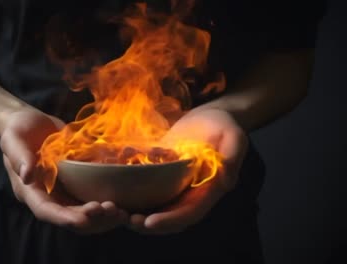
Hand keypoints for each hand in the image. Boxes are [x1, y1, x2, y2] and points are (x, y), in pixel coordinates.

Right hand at [0, 107, 127, 233]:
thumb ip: (19, 157)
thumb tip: (27, 175)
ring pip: (83, 213)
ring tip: (122, 212)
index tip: (86, 218)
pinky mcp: (75, 183)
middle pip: (69, 218)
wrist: (29, 123)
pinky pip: (90, 197)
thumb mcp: (13, 139)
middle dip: (92, 219)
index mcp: (30, 191)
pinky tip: (124, 200)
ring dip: (103, 216)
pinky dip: (106, 202)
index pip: (47, 211)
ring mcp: (63, 192)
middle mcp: (48, 196)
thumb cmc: (18, 130)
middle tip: (114, 211)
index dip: (66, 218)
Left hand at [128, 108, 247, 234]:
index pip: (189, 213)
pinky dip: (131, 192)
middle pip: (169, 216)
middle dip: (148, 223)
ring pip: (155, 207)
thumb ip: (232, 156)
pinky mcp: (162, 175)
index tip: (149, 222)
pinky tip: (113, 189)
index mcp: (208, 190)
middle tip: (126, 220)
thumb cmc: (223, 125)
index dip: (170, 220)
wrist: (210, 116)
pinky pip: (146, 188)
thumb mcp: (233, 135)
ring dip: (136, 211)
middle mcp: (190, 193)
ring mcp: (175, 186)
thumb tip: (225, 180)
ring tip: (116, 210)